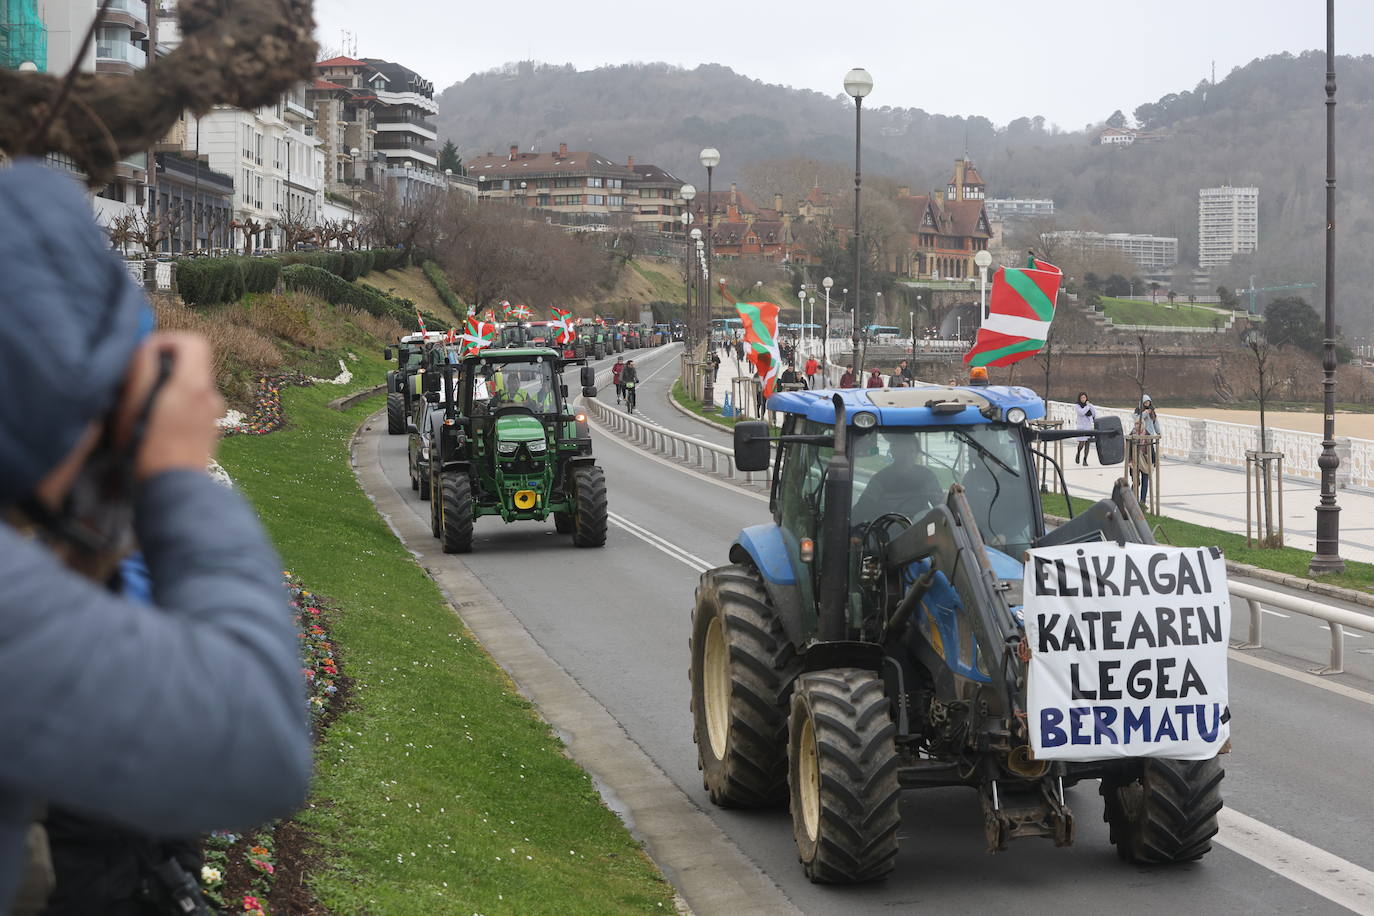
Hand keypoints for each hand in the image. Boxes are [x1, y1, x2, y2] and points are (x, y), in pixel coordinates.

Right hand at [116, 333, 223, 480]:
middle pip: (193, 362)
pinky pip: (193, 403)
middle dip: (166, 363)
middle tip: (141, 378)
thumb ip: (142, 373)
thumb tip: (145, 351)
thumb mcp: (136, 407)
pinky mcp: (209, 430)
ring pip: (192, 384)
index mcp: (194, 386)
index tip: (146, 353)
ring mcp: (213, 414)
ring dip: (170, 384)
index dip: (168, 341)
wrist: (176, 490)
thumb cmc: (150, 451)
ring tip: (144, 402)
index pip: (193, 342)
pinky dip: (176, 402)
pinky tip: (156, 420)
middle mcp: (210, 396)